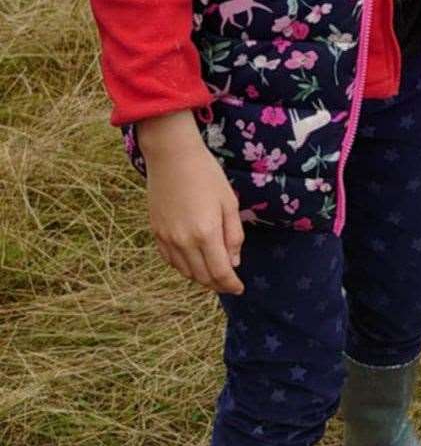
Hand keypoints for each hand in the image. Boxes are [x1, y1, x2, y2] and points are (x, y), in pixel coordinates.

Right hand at [137, 110, 244, 294]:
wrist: (172, 157)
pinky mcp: (155, 232)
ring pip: (184, 271)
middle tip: (229, 284)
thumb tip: (233, 262)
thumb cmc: (207, 175)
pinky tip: (193, 263)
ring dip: (200, 277)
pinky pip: (170, 260)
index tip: (239, 288)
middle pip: (201, 276)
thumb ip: (233, 235)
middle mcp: (183, 241)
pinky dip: (183, 267)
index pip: (220, 272)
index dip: (231, 284)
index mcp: (206, 233)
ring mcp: (166, 238)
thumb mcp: (229, 203)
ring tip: (214, 275)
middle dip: (217, 284)